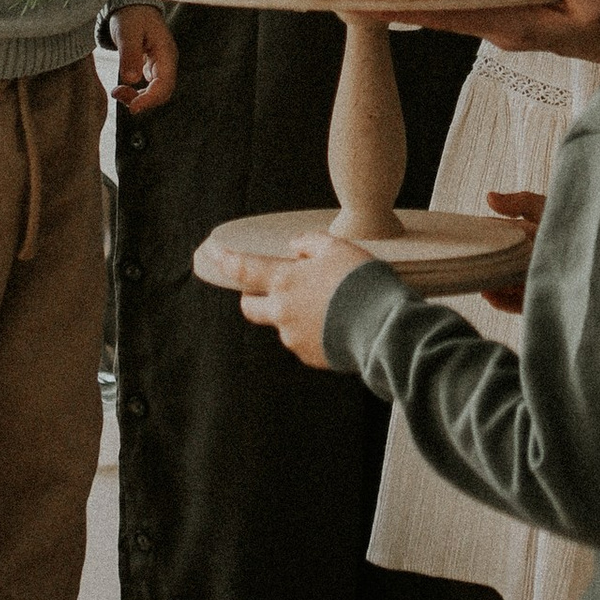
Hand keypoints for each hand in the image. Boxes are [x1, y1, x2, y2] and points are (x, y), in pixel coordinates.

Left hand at [110, 2, 175, 113]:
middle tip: (118, 94)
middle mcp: (167, 62)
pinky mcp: (153, 68)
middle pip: (162, 93)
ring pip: (156, 92)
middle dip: (142, 101)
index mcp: (166, 53)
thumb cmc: (131, 16)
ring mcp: (161, 66)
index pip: (164, 85)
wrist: (133, 7)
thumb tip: (130, 79)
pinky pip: (149, 87)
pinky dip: (136, 93)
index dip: (150, 100)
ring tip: (117, 92)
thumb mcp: (127, 32)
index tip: (133, 108)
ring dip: (138, 98)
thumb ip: (129, 54)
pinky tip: (122, 88)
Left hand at [219, 232, 367, 371]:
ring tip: (331, 305)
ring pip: (283, 323)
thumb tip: (294, 249)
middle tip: (278, 288)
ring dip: (295, 313)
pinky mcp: (310, 356)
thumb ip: (310, 244)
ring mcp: (293, 338)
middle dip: (254, 297)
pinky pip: (303, 341)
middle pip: (251, 307)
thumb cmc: (361, 282)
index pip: (245, 270)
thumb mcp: (337, 248)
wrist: (383, 326)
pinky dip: (314, 331)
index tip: (216, 254)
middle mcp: (281, 312)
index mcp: (285, 281)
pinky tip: (338, 323)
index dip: (227, 260)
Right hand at [479, 186, 544, 314]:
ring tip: (477, 279)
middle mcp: (533, 260)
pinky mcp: (548, 299)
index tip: (468, 235)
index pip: (502, 237)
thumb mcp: (548, 207)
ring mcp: (540, 279)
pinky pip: (521, 303)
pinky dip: (503, 301)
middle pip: (503, 263)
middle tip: (468, 261)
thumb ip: (520, 202)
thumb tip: (489, 198)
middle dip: (487, 263)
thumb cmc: (583, 221)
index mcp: (532, 237)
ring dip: (491, 283)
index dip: (485, 236)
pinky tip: (490, 294)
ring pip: (508, 284)